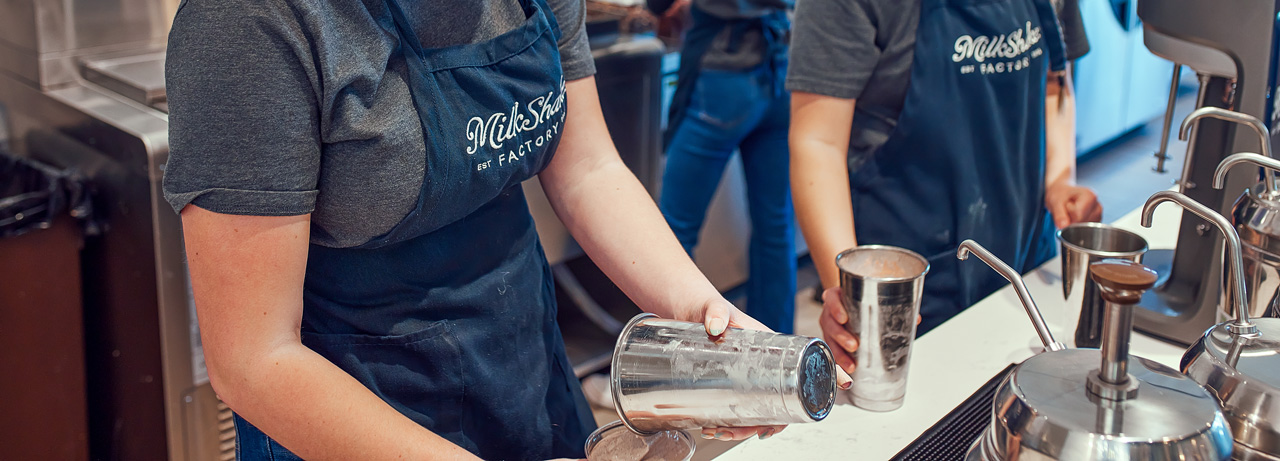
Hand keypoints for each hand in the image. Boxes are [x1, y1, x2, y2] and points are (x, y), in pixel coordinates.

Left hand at [681, 298, 850, 440]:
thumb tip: (716, 327)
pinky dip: (731, 423)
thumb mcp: (714, 308)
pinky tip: (715, 426)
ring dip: (746, 427)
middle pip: (784, 399)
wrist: (689, 310)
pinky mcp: (731, 383)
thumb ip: (716, 313)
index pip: (807, 358)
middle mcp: (766, 365)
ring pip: (762, 410)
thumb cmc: (708, 307)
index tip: (845, 382)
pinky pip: (741, 410)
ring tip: (723, 430)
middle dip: (773, 422)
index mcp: (771, 346)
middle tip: (753, 430)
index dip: (829, 371)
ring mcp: (749, 376)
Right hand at [819, 287, 920, 374]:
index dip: (835, 308)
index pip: (831, 298)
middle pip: (829, 322)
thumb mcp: (876, 300)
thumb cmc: (864, 302)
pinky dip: (838, 363)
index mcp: (838, 297)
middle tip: (854, 345)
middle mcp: (831, 312)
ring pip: (829, 340)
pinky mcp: (831, 341)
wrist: (855, 305)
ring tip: (852, 365)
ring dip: (839, 353)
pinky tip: (845, 372)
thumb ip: (896, 307)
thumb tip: (915, 318)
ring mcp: (830, 327)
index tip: (844, 318)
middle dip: (840, 336)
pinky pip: (831, 352)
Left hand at [1045, 183, 1101, 228]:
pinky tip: (1076, 217)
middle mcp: (1097, 205)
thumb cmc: (1060, 195)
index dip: (1068, 215)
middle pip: (1081, 223)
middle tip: (1068, 209)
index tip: (1066, 206)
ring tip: (1072, 212)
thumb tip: (1063, 226)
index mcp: (1090, 196)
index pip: (1078, 216)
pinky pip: (1085, 231)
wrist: (1063, 194)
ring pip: (1084, 229)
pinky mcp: (1096, 222)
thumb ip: (1059, 215)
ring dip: (1074, 223)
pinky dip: (1078, 227)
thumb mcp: (1055, 202)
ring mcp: (1098, 215)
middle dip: (1071, 220)